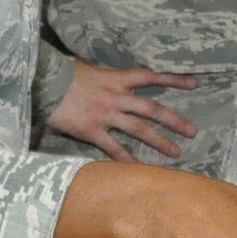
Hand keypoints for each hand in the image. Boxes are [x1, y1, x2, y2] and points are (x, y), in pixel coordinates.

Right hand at [46, 60, 198, 160]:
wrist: (42, 83)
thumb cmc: (63, 73)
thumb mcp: (89, 67)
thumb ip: (106, 76)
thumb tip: (115, 78)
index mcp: (117, 78)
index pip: (152, 76)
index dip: (174, 80)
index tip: (194, 84)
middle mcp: (116, 96)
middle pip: (152, 109)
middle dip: (174, 120)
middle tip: (193, 131)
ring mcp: (105, 115)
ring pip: (139, 130)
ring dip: (159, 141)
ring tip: (176, 152)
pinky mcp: (91, 130)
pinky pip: (113, 148)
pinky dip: (127, 160)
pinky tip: (140, 169)